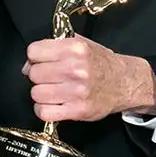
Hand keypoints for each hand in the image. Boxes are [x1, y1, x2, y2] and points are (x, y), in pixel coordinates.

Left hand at [23, 35, 155, 123]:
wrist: (125, 83)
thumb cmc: (102, 63)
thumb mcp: (83, 44)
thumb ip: (56, 45)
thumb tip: (30, 60)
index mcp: (75, 48)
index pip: (34, 51)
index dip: (34, 57)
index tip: (39, 61)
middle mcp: (76, 68)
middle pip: (34, 73)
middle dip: (37, 76)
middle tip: (47, 77)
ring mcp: (77, 91)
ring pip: (36, 93)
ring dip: (41, 94)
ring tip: (51, 91)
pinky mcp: (78, 110)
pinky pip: (45, 112)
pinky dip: (43, 110)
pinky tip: (51, 105)